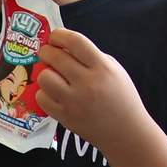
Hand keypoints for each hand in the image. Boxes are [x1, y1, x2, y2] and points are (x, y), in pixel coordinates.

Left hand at [33, 28, 152, 156]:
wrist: (124, 131)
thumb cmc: (120, 97)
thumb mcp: (114, 70)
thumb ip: (91, 58)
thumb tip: (64, 48)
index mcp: (102, 67)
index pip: (75, 41)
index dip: (60, 35)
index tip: (55, 36)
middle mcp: (87, 83)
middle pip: (56, 57)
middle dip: (46, 51)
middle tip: (46, 53)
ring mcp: (74, 101)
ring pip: (45, 77)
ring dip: (45, 72)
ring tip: (52, 75)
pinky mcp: (64, 117)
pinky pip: (42, 98)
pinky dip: (44, 92)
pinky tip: (52, 92)